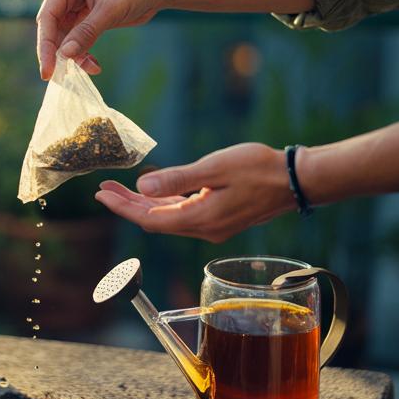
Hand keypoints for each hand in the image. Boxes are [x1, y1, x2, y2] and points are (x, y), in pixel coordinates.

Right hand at [36, 0, 169, 79]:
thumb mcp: (112, 10)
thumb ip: (86, 32)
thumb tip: (64, 55)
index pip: (48, 16)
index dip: (45, 45)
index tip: (47, 70)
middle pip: (52, 27)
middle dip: (57, 52)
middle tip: (58, 77)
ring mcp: (75, 4)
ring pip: (64, 36)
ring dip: (73, 56)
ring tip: (89, 69)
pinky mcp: (86, 16)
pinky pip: (77, 39)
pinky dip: (83, 53)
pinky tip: (94, 66)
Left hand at [94, 143, 295, 242]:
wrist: (297, 181)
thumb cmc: (259, 169)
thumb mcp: (214, 168)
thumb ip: (178, 179)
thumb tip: (142, 188)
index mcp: (200, 219)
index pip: (149, 219)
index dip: (123, 208)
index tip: (102, 194)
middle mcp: (204, 229)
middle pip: (155, 221)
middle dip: (127, 206)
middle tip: (103, 190)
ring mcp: (213, 227)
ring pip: (168, 219)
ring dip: (144, 205)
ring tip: (120, 190)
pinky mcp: (220, 219)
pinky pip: (183, 215)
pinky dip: (164, 205)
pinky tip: (155, 193)